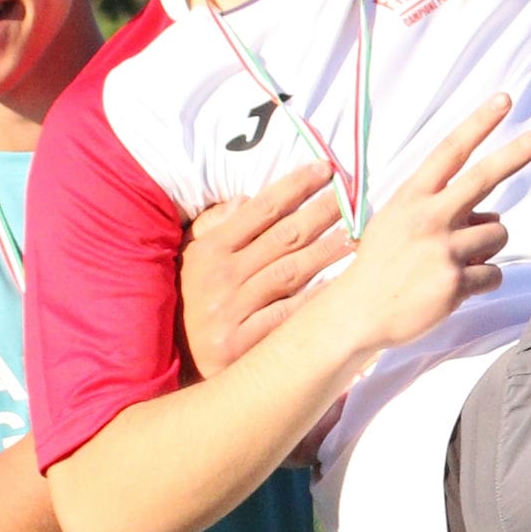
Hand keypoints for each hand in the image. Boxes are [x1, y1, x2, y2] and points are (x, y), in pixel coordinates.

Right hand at [182, 159, 348, 377]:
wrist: (173, 362)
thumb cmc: (188, 303)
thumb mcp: (190, 258)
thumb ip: (214, 226)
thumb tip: (245, 199)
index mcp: (210, 250)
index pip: (261, 209)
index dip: (296, 186)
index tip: (325, 169)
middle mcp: (222, 277)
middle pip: (284, 237)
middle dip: (322, 212)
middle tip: (352, 194)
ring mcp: (233, 311)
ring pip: (292, 272)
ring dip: (328, 250)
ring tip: (357, 233)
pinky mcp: (243, 344)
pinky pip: (288, 316)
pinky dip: (316, 299)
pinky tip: (342, 285)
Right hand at [318, 96, 530, 355]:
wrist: (357, 312)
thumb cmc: (381, 265)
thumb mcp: (396, 221)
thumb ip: (439, 210)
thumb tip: (491, 217)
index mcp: (412, 196)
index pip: (451, 151)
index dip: (478, 123)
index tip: (504, 99)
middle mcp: (429, 216)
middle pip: (486, 176)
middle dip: (521, 150)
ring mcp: (443, 248)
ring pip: (498, 234)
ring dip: (486, 248)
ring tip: (453, 263)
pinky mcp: (455, 282)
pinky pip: (494, 273)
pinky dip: (482, 281)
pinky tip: (454, 288)